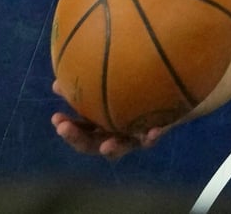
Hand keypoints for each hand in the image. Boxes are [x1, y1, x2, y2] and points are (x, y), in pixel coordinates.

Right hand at [51, 80, 167, 159]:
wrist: (174, 92)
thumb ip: (88, 85)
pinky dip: (152, 136)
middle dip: (78, 139)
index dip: (68, 129)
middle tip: (64, 129)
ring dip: (113, 148)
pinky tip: (153, 131)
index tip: (56, 119)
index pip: (81, 131)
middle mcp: (118, 133)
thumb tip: (57, 81)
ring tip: (107, 146)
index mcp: (104, 125)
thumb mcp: (112, 85)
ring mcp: (136, 136)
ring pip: (122, 147)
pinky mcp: (157, 133)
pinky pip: (153, 137)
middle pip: (94, 144)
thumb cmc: (138, 87)